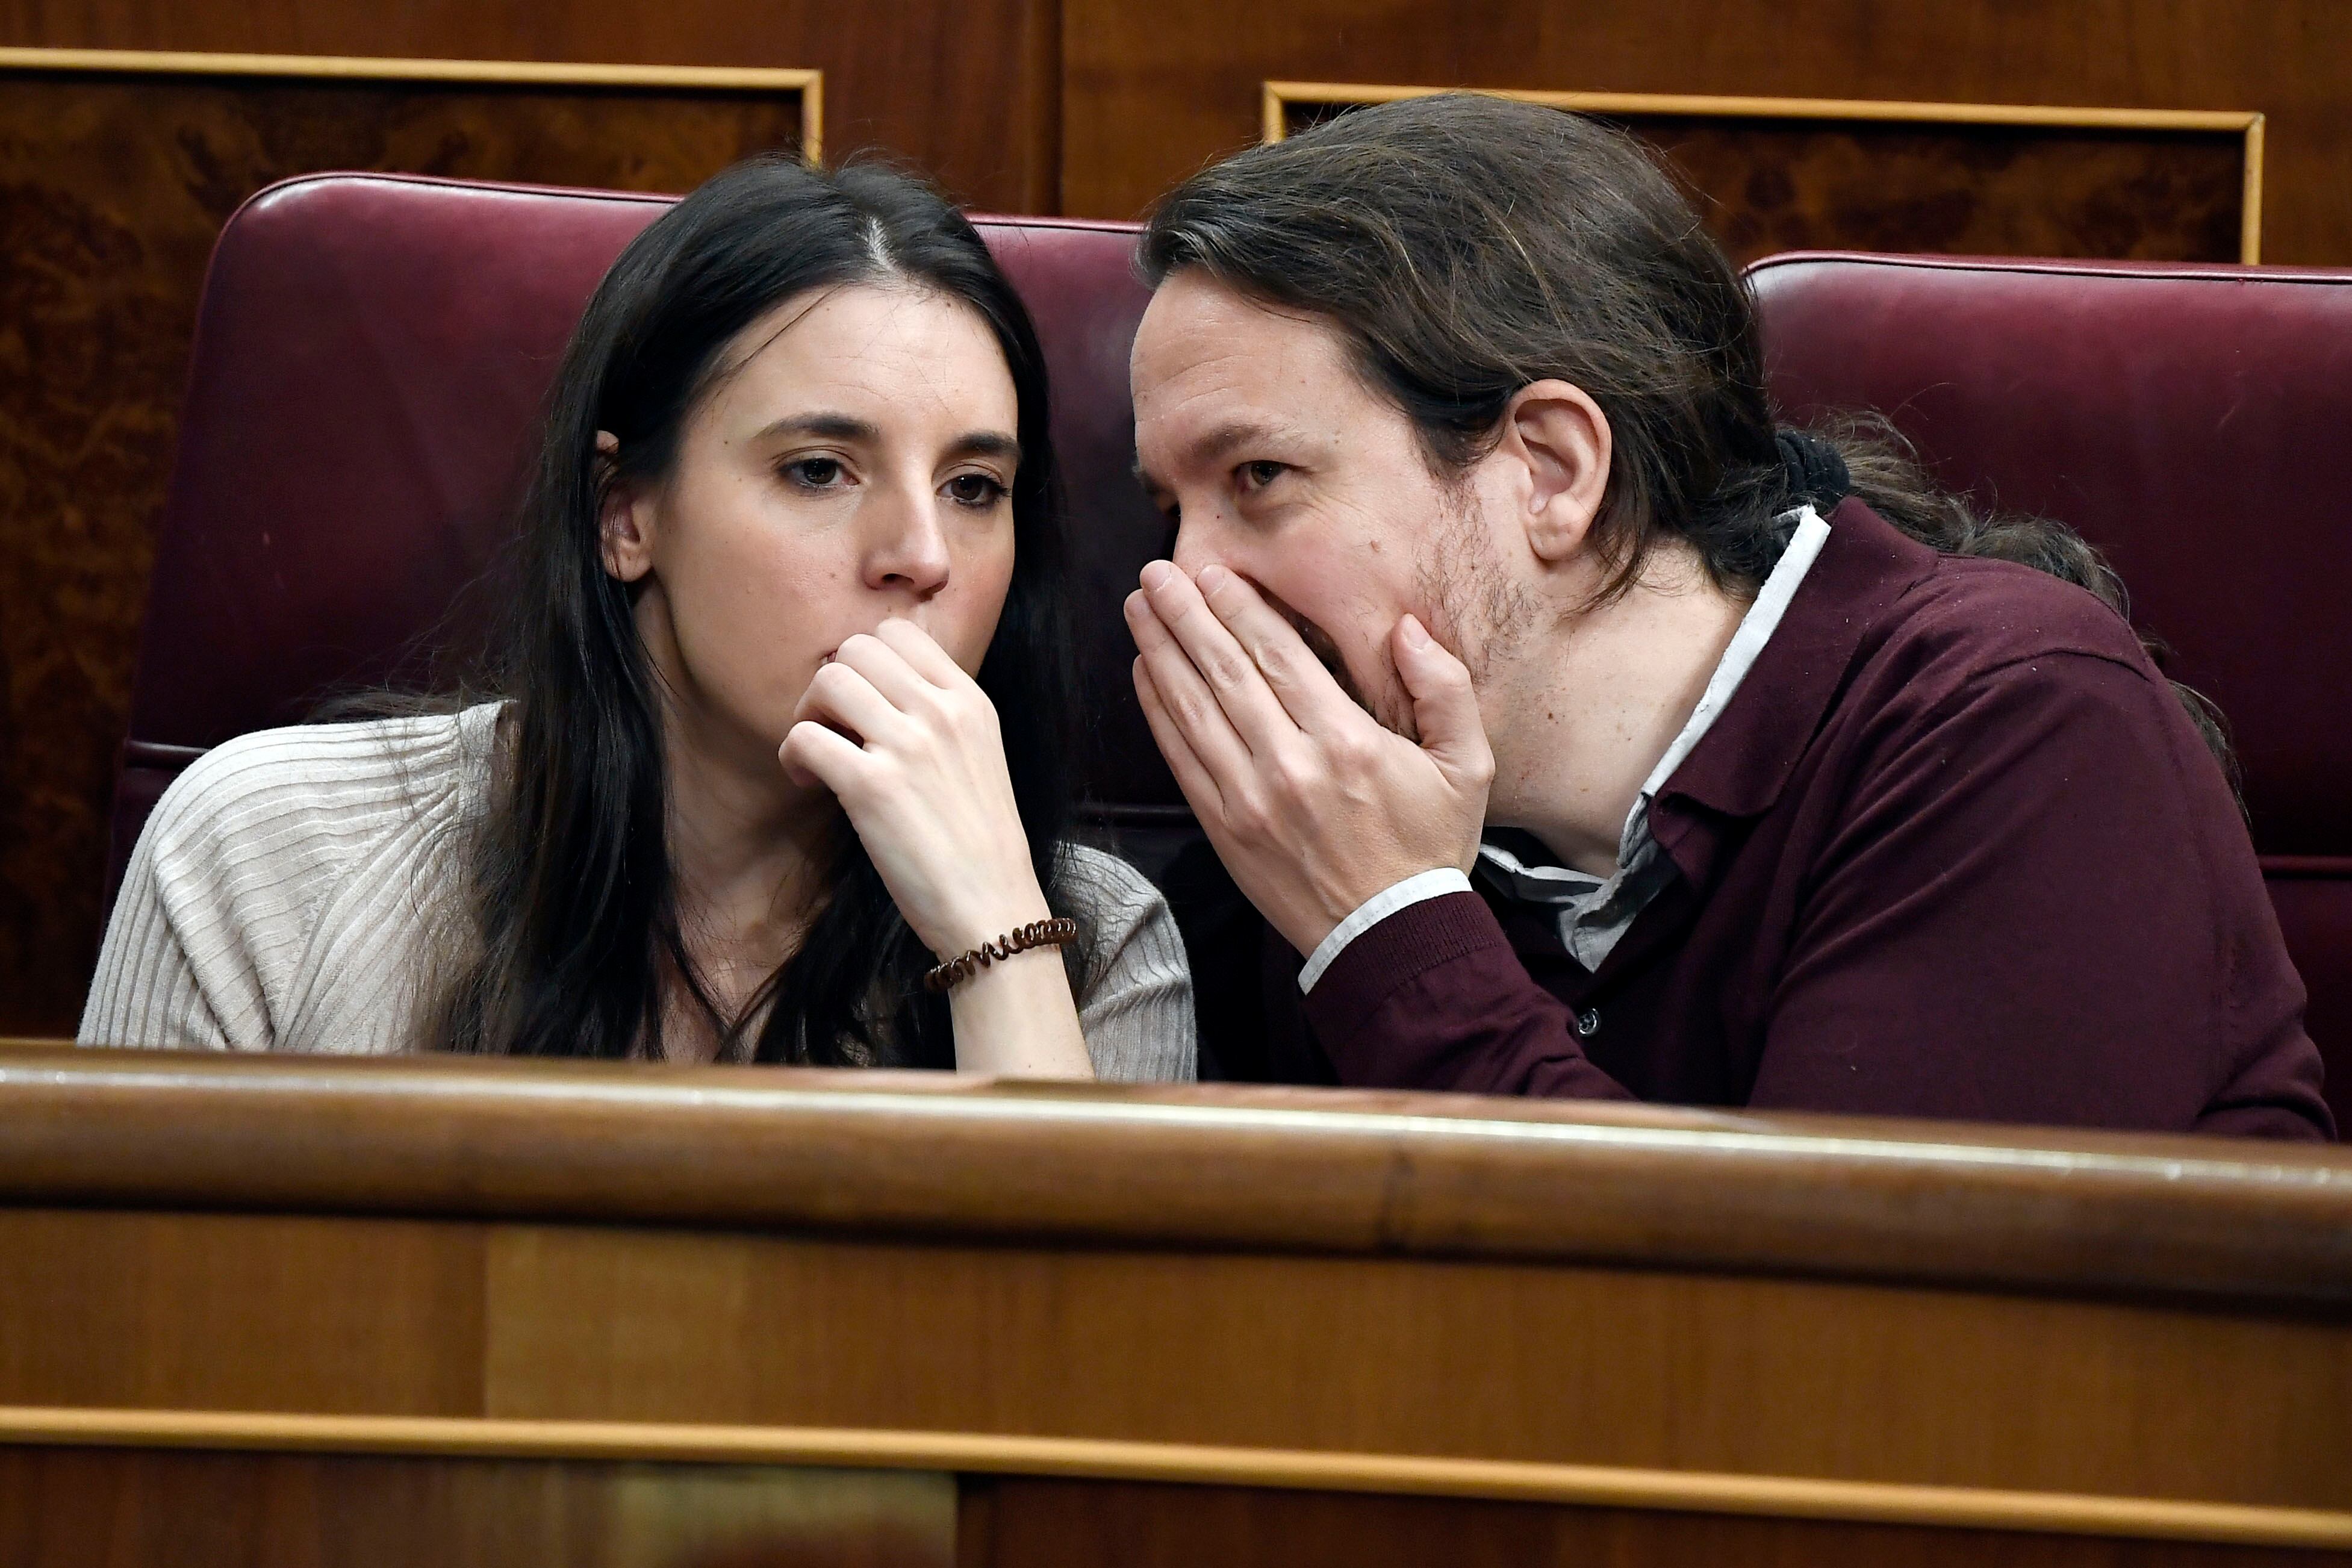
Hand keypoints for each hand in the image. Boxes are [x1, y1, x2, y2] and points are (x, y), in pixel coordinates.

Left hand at [781, 619, 1048, 959]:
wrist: (994, 907)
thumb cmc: (981, 844)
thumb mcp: (980, 757)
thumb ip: (940, 717)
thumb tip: (878, 692)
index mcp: (970, 702)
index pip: (900, 632)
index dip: (866, 662)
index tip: (863, 704)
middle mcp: (941, 712)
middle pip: (858, 648)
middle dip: (832, 684)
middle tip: (832, 728)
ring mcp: (907, 747)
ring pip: (829, 680)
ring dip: (808, 714)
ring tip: (819, 755)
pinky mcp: (872, 787)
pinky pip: (806, 738)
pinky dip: (794, 756)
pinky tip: (810, 783)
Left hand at [1126, 560, 1493, 955]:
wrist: (1392, 935)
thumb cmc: (1430, 847)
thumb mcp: (1469, 766)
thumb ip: (1444, 689)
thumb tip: (1406, 628)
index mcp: (1348, 742)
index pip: (1278, 656)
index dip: (1238, 608)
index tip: (1209, 573)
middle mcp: (1291, 765)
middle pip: (1225, 672)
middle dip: (1186, 615)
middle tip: (1156, 572)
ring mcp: (1250, 800)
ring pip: (1194, 709)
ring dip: (1160, 652)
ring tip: (1139, 607)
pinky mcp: (1225, 831)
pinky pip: (1181, 759)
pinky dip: (1158, 712)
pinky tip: (1144, 674)